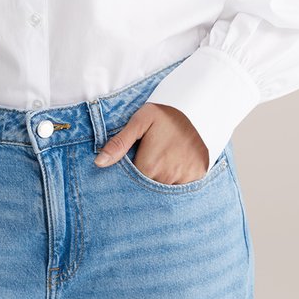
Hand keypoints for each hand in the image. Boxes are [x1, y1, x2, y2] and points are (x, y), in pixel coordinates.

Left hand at [94, 103, 209, 183]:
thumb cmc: (163, 115)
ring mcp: (185, 178)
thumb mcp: (139, 122)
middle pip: (149, 188)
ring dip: (163, 179)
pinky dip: (179, 179)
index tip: (138, 159)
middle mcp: (168, 176)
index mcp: (149, 165)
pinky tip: (178, 164)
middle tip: (153, 157)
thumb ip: (119, 143)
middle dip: (148, 175)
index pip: (133, 182)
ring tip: (165, 159)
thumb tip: (99, 162)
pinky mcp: (198, 177)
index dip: (132, 173)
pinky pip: (184, 188)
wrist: (197, 109)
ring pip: (166, 189)